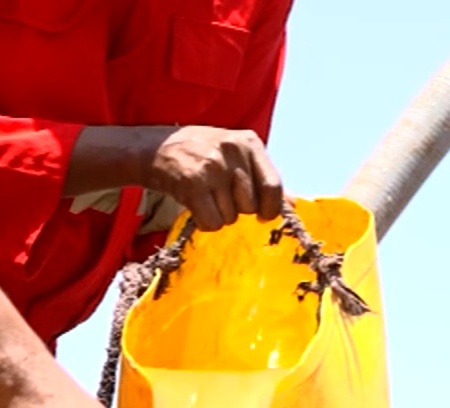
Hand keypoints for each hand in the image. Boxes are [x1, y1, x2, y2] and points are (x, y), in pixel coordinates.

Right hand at [142, 126, 283, 232]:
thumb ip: (263, 177)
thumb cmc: (200, 153)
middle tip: (218, 193)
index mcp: (249, 142)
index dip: (270, 208)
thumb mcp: (235, 154)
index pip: (273, 186)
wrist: (155, 147)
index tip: (262, 215)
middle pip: (251, 206)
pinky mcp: (193, 184)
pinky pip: (212, 222)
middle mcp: (233, 151)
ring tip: (204, 194)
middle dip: (237, 209)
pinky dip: (204, 222)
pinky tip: (194, 204)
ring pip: (231, 217)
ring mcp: (213, 167)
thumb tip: (294, 204)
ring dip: (218, 215)